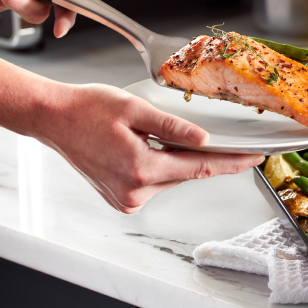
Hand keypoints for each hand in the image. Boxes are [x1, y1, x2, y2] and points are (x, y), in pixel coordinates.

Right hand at [37, 83, 263, 212]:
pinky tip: (145, 146)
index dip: (232, 162)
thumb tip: (203, 140)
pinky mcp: (120, 198)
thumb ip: (172, 127)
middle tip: (218, 137)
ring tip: (153, 132)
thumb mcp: (135, 108)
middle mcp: (134, 191)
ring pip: (169, 177)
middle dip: (203, 155)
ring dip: (175, 158)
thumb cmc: (87, 108)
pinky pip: (153, 181)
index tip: (254, 158)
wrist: (53, 118)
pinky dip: (158, 165)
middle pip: (186, 173)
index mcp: (141, 168)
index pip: (200, 168)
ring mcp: (126, 198)